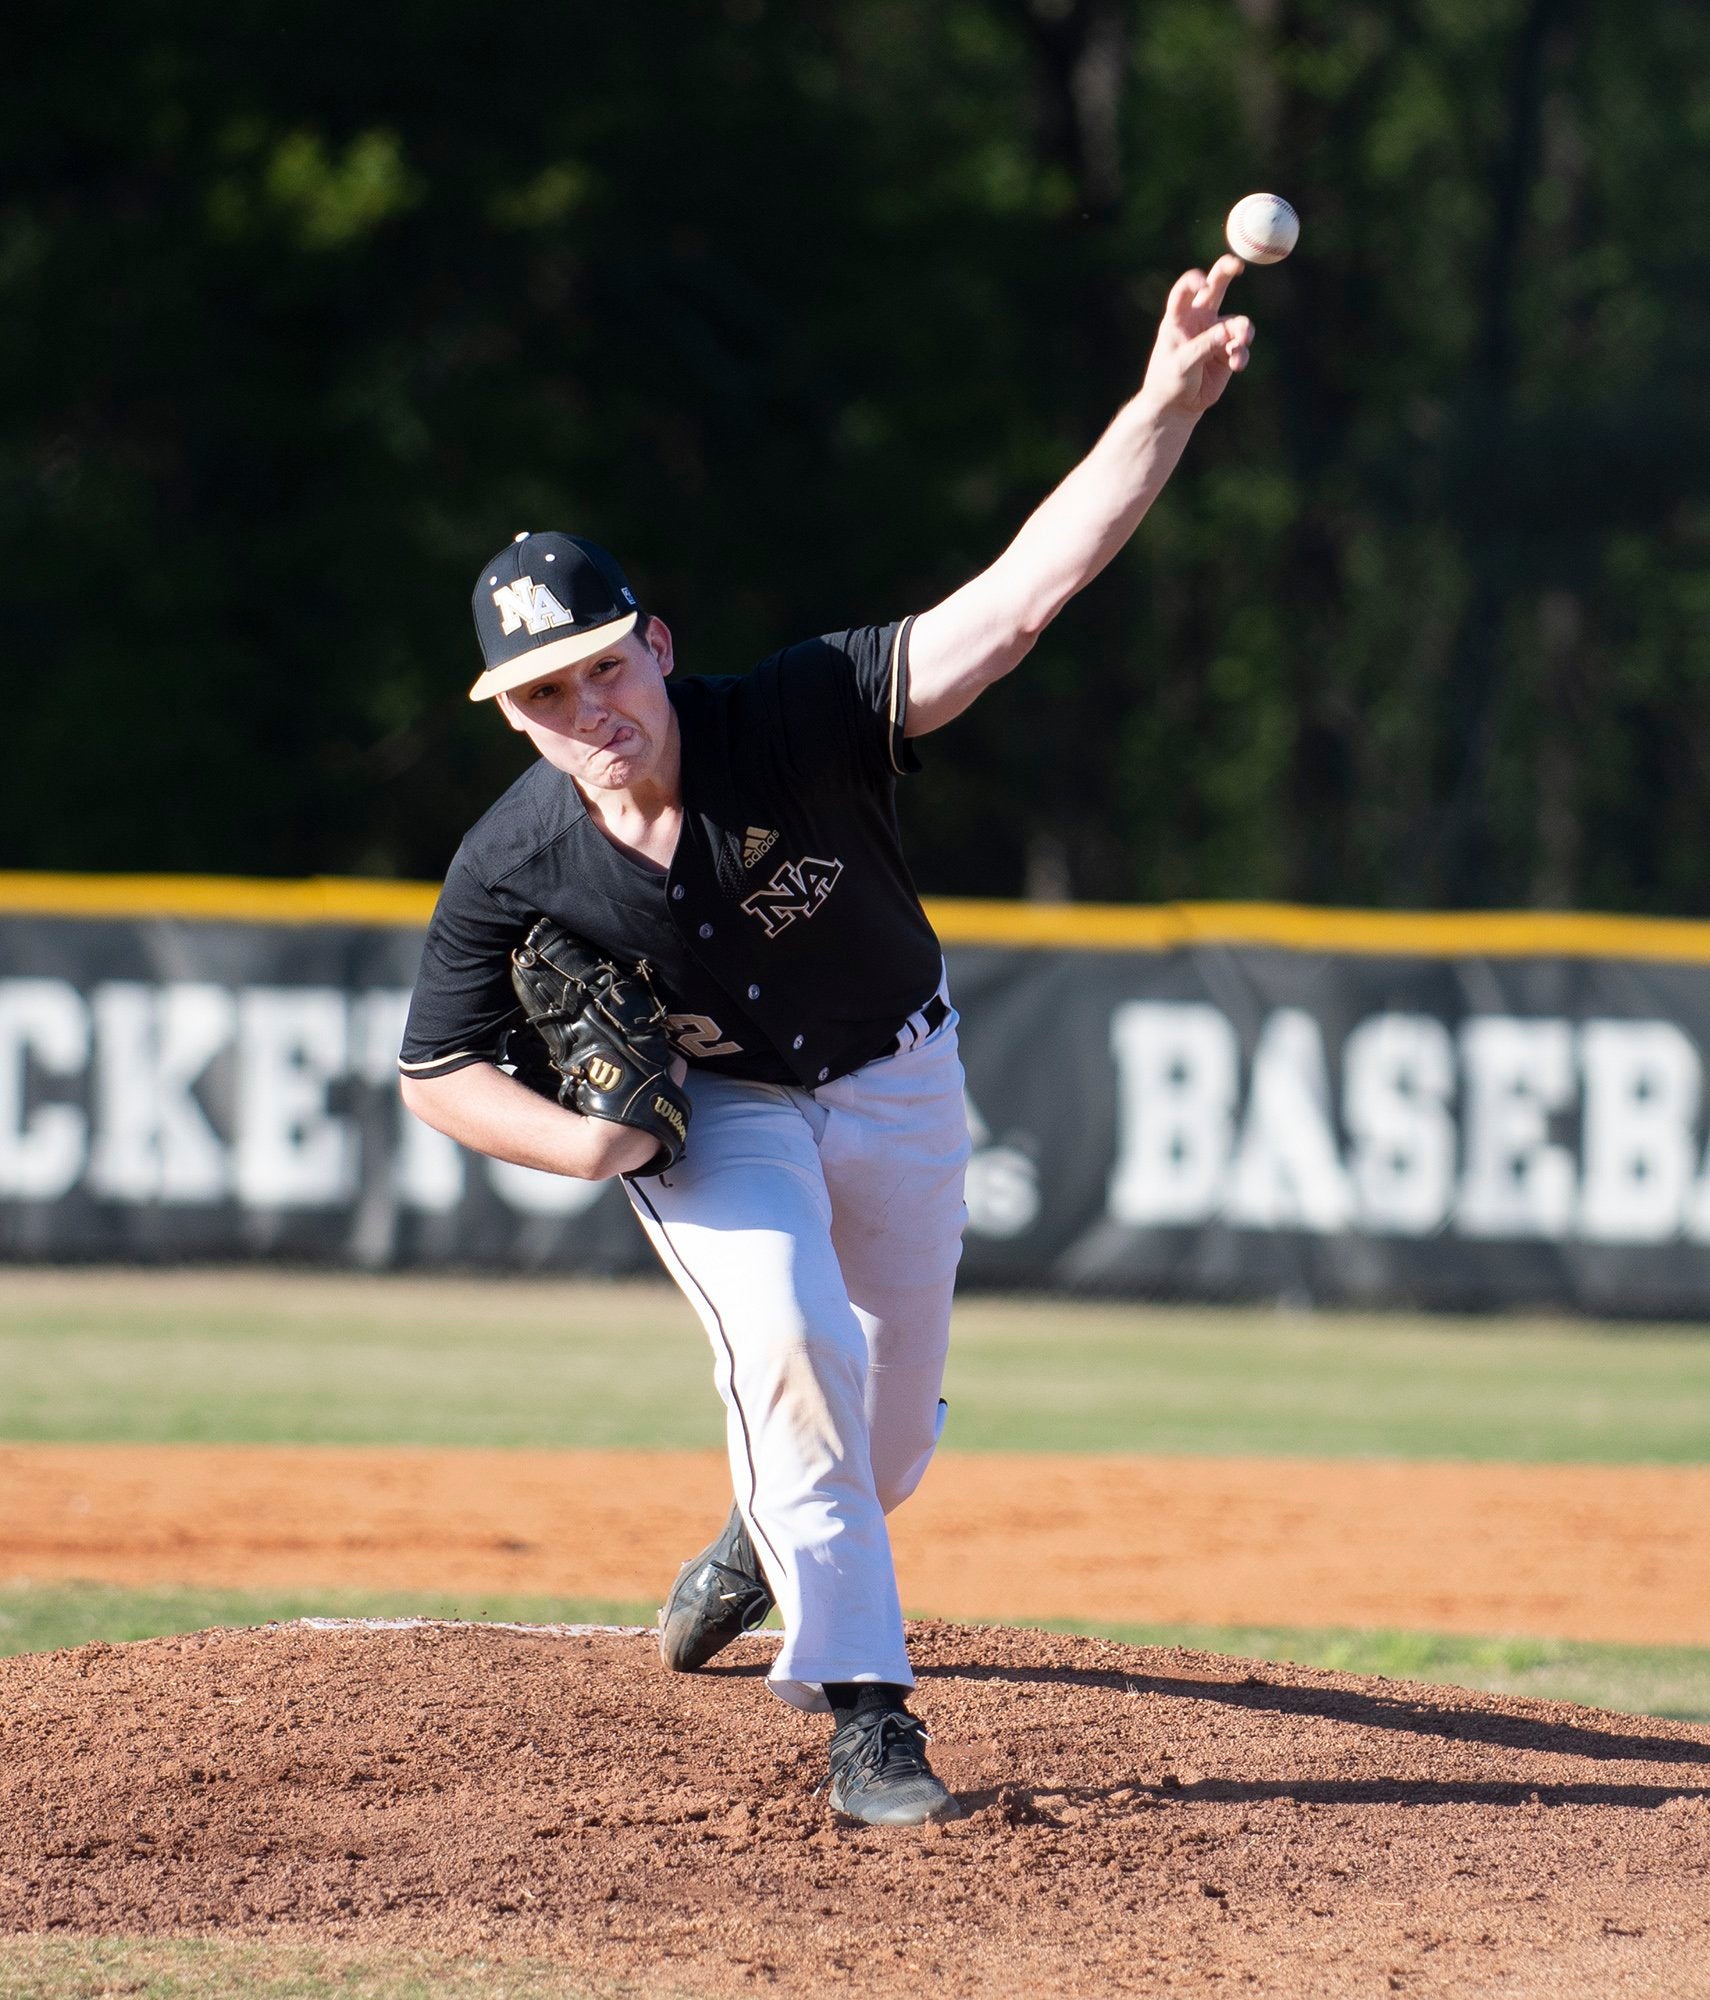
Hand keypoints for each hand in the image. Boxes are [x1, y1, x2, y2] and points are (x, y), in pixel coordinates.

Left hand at [1137, 255, 1253, 420]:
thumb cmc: (1169, 381)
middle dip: (1227, 271)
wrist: (1178, 406)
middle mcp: (1199, 320)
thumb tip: (1231, 331)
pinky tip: (1236, 366)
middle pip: (1216, 286)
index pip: (1185, 290)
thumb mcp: (1183, 362)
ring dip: (1242, 331)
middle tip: (1238, 266)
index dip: (1195, 281)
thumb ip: (1205, 344)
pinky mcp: (1228, 351)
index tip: (1204, 284)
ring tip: (1240, 342)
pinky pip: (1241, 347)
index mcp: (1179, 318)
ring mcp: (1216, 334)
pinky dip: (1241, 355)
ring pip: (1237, 322)